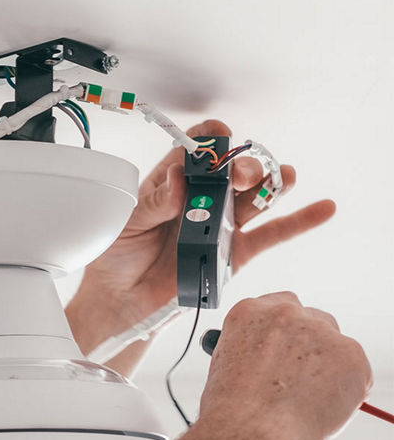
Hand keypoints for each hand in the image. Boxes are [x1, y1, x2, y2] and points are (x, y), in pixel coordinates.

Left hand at [76, 119, 335, 331]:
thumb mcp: (127, 222)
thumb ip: (155, 202)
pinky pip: (271, 234)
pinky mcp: (236, 252)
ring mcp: (222, 223)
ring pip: (256, 197)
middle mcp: (202, 199)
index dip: (211, 140)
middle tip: (240, 175)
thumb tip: (178, 179)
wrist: (123, 299)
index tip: (217, 140)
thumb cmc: (117, 256)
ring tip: (282, 177)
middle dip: (243, 166)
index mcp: (172, 183)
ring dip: (271, 184)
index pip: (198, 150)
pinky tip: (322, 208)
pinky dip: (299, 221)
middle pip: (234, 171)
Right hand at [198, 292, 371, 439]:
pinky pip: (356, 370)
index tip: (283, 349)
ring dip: (328, 366)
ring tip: (306, 399)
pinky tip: (319, 406)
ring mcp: (321, 333)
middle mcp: (286, 314)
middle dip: (309, 346)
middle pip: (312, 319)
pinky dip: (346, 388)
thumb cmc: (232, 409)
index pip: (279, 306)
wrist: (251, 433)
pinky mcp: (351, 356)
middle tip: (299, 378)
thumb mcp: (225, 363)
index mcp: (250, 312)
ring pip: (336, 345)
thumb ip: (253, 348)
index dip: (283, 333)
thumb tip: (273, 358)